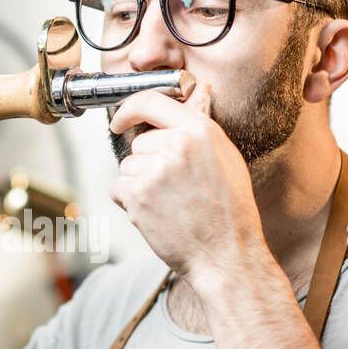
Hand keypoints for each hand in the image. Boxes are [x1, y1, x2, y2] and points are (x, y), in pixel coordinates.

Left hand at [109, 81, 264, 286]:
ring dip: (138, 186)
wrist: (228, 255)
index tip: (119, 120)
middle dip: (147, 165)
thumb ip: (201, 127)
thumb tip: (198, 93)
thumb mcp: (226, 159)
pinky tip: (156, 215)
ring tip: (169, 204)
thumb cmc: (230, 213)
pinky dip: (129, 203)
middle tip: (173, 190)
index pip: (151, 101)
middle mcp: (177, 145)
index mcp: (200, 131)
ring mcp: (156, 170)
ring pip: (127, 168)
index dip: (129, 110)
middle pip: (138, 144)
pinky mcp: (138, 195)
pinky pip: (117, 189)